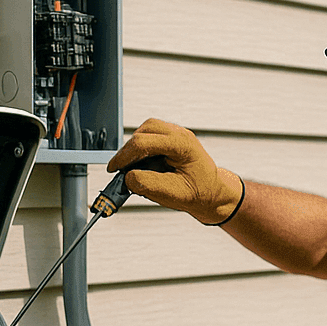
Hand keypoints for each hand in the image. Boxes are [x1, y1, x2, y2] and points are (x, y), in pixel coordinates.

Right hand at [108, 118, 243, 224]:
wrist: (212, 193)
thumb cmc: (199, 192)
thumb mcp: (173, 194)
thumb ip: (148, 184)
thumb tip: (128, 177)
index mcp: (183, 145)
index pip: (144, 142)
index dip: (124, 156)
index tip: (114, 168)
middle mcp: (180, 135)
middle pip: (144, 131)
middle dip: (128, 151)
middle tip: (120, 170)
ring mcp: (176, 134)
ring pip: (145, 131)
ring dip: (134, 149)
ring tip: (133, 169)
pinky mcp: (171, 139)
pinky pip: (150, 136)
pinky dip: (141, 150)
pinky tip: (143, 165)